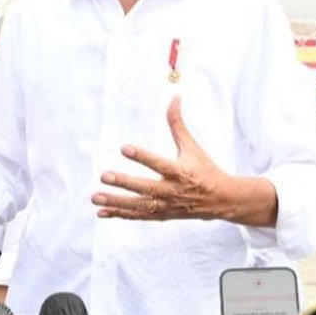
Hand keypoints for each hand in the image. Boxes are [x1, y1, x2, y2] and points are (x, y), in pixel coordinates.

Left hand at [92, 97, 234, 220]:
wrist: (220, 200)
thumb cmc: (204, 169)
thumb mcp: (192, 146)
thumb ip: (178, 124)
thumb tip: (175, 97)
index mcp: (181, 172)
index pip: (159, 164)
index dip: (142, 156)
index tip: (124, 148)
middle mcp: (172, 191)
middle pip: (145, 188)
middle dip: (124, 183)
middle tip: (103, 176)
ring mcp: (166, 206)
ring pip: (138, 206)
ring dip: (116, 202)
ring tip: (95, 197)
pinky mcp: (161, 215)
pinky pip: (138, 216)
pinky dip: (120, 214)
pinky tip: (101, 212)